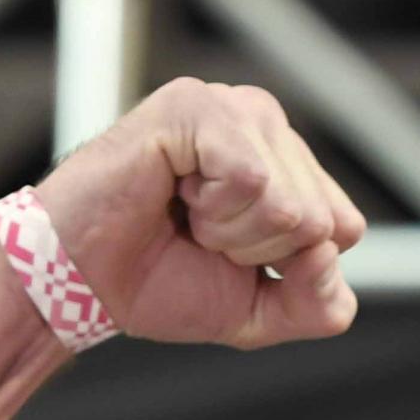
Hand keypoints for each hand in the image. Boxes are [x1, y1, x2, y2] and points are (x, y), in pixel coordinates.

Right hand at [28, 79, 365, 349]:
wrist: (75, 285)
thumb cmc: (159, 283)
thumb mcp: (261, 313)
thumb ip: (320, 305)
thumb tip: (329, 252)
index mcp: (290, 164)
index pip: (345, 228)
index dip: (287, 267)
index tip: (229, 256)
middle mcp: (267, 125)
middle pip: (319, 219)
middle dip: (255, 251)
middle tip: (197, 237)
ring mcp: (233, 108)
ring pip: (288, 203)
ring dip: (229, 233)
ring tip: (183, 215)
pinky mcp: (195, 106)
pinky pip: (251, 179)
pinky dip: (211, 210)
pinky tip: (171, 194)